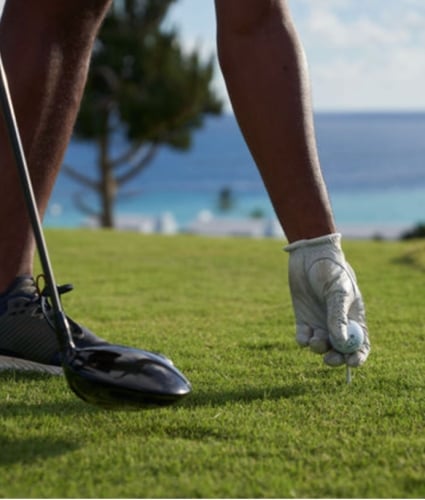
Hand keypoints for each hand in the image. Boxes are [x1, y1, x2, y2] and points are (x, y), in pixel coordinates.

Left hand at [285, 233, 369, 366]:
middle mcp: (337, 323)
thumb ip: (338, 317)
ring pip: (320, 346)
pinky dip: (303, 340)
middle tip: (329, 359)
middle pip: (339, 350)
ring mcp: (319, 322)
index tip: (352, 363)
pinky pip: (303, 337)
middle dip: (335, 358)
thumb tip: (341, 343)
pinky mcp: (303, 318)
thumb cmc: (331, 270)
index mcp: (354, 317)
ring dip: (318, 348)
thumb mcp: (338, 292)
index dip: (357, 356)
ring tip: (315, 339)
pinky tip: (304, 336)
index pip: (360, 343)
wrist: (309, 255)